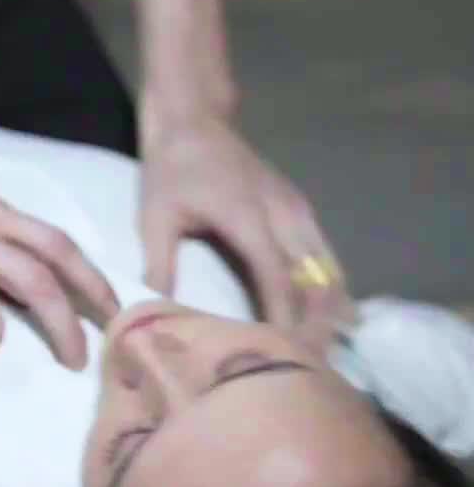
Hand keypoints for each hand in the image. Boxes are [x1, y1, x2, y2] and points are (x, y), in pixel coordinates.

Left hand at [138, 116, 355, 355]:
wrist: (194, 119)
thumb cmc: (172, 168)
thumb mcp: (155, 215)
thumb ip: (160, 264)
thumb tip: (154, 313)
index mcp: (248, 217)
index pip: (277, 278)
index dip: (286, 319)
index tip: (290, 356)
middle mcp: (283, 214)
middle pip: (313, 278)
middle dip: (318, 324)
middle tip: (317, 367)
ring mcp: (297, 208)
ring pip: (327, 266)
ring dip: (331, 307)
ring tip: (331, 351)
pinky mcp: (300, 207)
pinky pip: (324, 253)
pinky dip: (330, 285)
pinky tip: (333, 316)